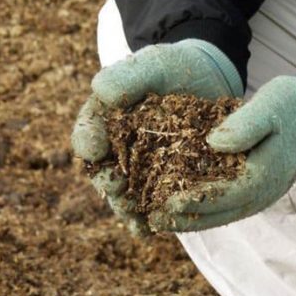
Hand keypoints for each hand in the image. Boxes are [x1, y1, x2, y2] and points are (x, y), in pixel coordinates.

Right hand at [71, 39, 243, 235]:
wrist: (207, 80)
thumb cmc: (173, 69)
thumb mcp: (152, 64)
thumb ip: (126, 76)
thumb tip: (99, 91)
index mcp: (105, 119)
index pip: (88, 132)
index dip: (87, 141)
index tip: (92, 148)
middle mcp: (117, 148)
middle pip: (103, 170)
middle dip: (106, 181)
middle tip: (115, 185)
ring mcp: (140, 169)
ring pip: (125, 193)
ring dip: (125, 207)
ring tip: (132, 217)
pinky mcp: (165, 183)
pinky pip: (152, 204)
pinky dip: (148, 219)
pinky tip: (150, 230)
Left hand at [149, 70, 295, 231]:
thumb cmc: (290, 105)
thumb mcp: (269, 106)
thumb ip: (245, 125)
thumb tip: (213, 143)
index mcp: (265, 173)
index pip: (226, 195)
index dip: (195, 201)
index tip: (166, 202)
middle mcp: (262, 191)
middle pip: (220, 214)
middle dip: (186, 219)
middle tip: (154, 220)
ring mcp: (260, 193)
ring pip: (222, 215)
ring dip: (191, 220)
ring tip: (161, 220)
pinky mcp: (255, 188)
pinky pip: (226, 205)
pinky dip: (203, 210)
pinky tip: (181, 207)